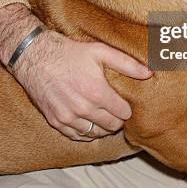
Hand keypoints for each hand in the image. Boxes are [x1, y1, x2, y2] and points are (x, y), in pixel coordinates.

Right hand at [0, 5, 152, 140]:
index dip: (127, 108)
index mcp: (97, 92)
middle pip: (111, 126)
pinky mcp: (56, 121)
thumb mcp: (100, 51)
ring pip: (95, 134)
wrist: (35, 57)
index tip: (127, 103)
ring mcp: (68, 118)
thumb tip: (148, 73)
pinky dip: (86, 132)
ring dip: (103, 127)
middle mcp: (83, 109)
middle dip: (118, 119)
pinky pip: (77, 136)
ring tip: (105, 116)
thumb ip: (127, 64)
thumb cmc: (69, 52)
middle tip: (118, 111)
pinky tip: (89, 122)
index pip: (123, 113)